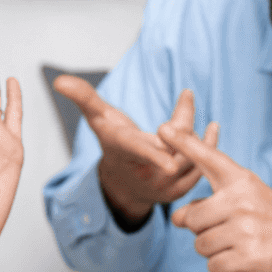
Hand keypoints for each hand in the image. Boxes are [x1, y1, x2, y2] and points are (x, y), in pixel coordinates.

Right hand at [53, 75, 201, 227]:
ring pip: (191, 156)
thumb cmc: (113, 143)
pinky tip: (212, 127)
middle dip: (184, 119)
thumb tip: (59, 80)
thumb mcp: (98, 119)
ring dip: (195, 130)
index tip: (168, 162)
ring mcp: (163, 187)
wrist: (124, 183)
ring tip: (191, 106)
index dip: (152, 155)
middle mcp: (144, 175)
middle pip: (174, 146)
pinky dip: (208, 145)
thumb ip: (84, 98)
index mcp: (124, 154)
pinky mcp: (180, 191)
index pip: (138, 152)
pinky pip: (201, 168)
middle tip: (186, 95)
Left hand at [158, 122, 271, 271]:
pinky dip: (224, 269)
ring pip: (200, 245)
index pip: (208, 158)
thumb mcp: (245, 200)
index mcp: (241, 181)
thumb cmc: (270, 223)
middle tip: (231, 231)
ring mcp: (246, 228)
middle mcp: (242, 200)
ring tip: (240, 244)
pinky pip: (214, 266)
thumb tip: (176, 217)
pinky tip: (243, 260)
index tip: (162, 127)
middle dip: (203, 231)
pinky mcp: (249, 255)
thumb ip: (209, 203)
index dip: (184, 143)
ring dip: (214, 251)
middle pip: (191, 219)